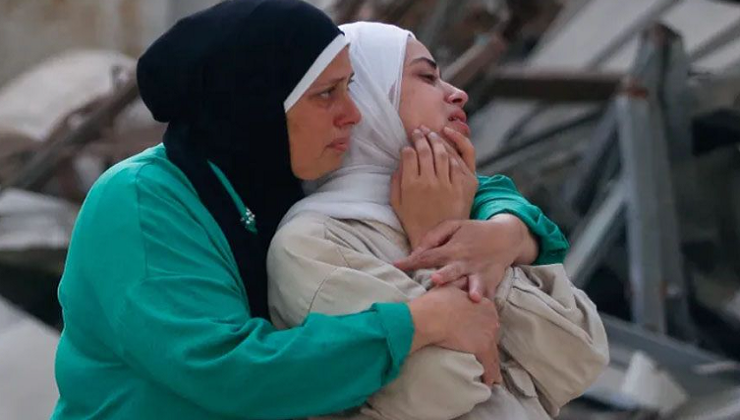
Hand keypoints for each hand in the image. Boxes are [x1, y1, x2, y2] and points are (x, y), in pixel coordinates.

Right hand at [390, 127, 475, 247]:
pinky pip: (459, 163)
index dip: (408, 146)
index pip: (409, 154)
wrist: (436, 238)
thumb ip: (395, 181)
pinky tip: (448, 148)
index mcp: (411, 184)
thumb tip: (401, 163)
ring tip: (433, 134)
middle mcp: (430, 181)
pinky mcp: (463, 186)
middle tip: (419, 131)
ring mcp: (448, 183)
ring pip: (443, 152)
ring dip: (437, 140)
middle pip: (426, 149)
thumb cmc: (413, 221)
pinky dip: (453, 152)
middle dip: (421, 136)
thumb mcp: (396, 203)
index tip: (407, 145)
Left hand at [395, 214, 538, 301]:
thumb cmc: (473, 232)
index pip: (428, 256)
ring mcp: (480, 273)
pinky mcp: (492, 281)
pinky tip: (486, 311)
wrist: (506, 237)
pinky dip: (488, 302)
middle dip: (444, 276)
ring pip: (475, 283)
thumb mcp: (453, 225)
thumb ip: (433, 237)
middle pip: (452, 270)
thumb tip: (415, 253)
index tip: (396, 266)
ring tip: (472, 297)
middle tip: (435, 280)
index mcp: (453, 248)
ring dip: (473, 289)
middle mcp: (465, 261)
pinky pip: (489, 294)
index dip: (412, 261)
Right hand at [408, 286, 502, 385]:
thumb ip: (460, 284)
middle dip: (487, 345)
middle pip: (492, 335)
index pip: (488, 319)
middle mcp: (491, 318)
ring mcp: (488, 334)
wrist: (430, 316)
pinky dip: (489, 374)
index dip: (482, 329)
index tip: (477, 336)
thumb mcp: (450, 286)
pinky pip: (489, 365)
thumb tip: (463, 281)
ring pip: (493, 352)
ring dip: (492, 364)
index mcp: (484, 303)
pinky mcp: (482, 348)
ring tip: (493, 376)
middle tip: (482, 355)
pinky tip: (489, 382)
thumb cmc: (435, 302)